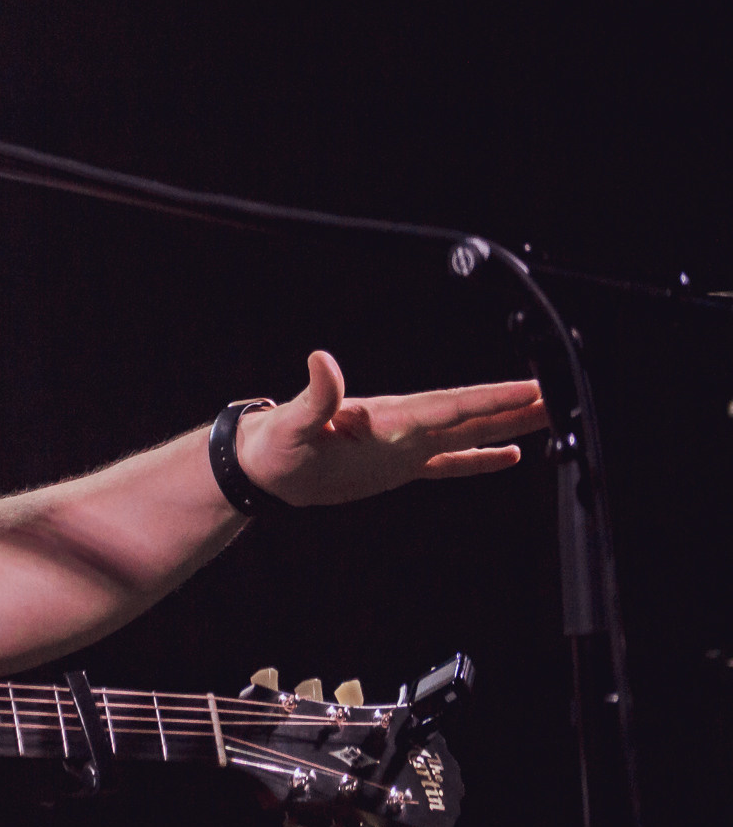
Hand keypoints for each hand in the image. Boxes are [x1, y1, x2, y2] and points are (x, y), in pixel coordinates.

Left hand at [237, 351, 547, 507]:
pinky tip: (509, 456)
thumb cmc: (275, 444)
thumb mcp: (293, 422)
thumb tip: (322, 360)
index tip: (531, 389)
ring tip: (551, 415)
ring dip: (508, 424)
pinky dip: (478, 459)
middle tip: (562, 394)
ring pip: (468, 433)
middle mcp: (404, 426)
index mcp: (389, 416)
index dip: (490, 399)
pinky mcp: (397, 466)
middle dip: (515, 404)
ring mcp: (404, 446)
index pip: (450, 405)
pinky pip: (448, 461)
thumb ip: (317, 395)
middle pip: (470, 413)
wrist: (263, 465)